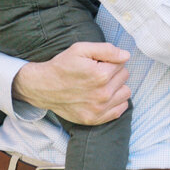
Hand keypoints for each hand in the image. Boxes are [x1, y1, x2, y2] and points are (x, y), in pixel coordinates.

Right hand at [16, 40, 130, 125]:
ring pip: (125, 93)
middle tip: (97, 72)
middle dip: (113, 72)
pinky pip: (120, 109)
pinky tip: (102, 96)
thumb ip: (106, 49)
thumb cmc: (62, 66)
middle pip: (124, 77)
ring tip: (101, 85)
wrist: (44, 87)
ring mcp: (99, 109)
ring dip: (117, 87)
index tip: (97, 62)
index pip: (122, 62)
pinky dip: (115, 102)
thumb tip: (126, 56)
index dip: (109, 60)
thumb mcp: (80, 49)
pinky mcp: (95, 119)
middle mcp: (102, 94)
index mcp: (101, 75)